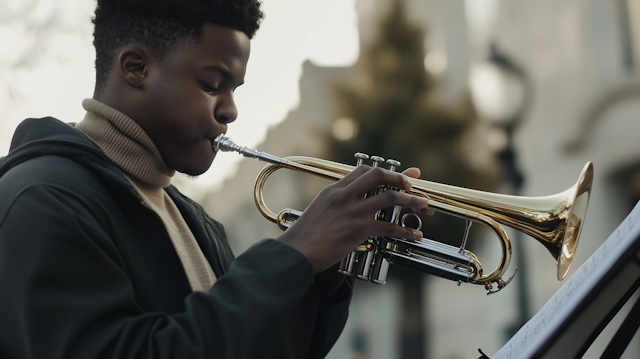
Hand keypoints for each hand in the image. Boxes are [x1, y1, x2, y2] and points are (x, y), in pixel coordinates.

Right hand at [277, 166, 430, 272]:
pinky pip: (390, 227)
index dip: (383, 171)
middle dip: (400, 178)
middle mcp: (344, 196)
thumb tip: (349, 205)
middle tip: (412, 185)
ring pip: (390, 197)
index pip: (362, 171)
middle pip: (379, 176)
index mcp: (333, 190)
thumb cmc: (305, 237)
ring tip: (423, 205)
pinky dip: (406, 231)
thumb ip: (335, 203)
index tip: (396, 175)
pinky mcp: (358, 229)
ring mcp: (352, 211)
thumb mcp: (318, 211)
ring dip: (411, 200)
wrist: (296, 253)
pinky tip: (415, 235)